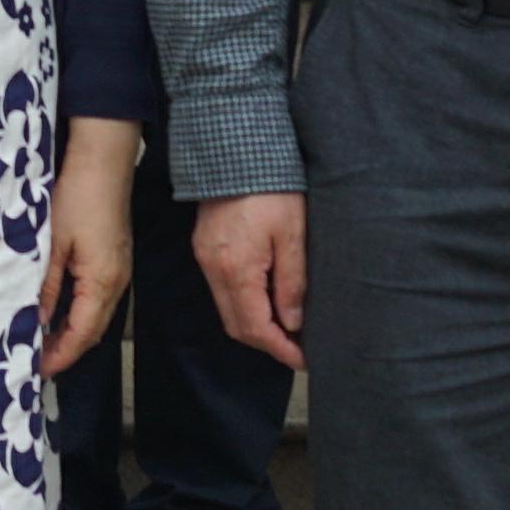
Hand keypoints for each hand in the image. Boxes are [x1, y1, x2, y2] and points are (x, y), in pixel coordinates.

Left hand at [39, 116, 138, 377]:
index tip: (38, 370)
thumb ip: (45, 285)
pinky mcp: (115, 258)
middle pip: (94, 330)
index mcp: (103, 282)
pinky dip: (79, 312)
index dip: (61, 355)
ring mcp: (120, 270)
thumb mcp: (52, 243)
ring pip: (97, 314)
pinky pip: (98, 297)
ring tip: (44, 342)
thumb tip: (37, 320)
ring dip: (73, 331)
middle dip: (67, 349)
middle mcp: (118, 282)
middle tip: (36, 361)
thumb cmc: (77, 196)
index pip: (82, 334)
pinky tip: (59, 310)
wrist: (103, 160)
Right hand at [194, 189, 306, 367]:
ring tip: (287, 328)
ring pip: (228, 310)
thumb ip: (292, 283)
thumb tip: (293, 322)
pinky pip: (222, 291)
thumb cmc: (271, 187)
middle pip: (237, 326)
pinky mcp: (205, 248)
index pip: (255, 327)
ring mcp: (205, 259)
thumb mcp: (292, 234)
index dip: (280, 348)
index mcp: (236, 269)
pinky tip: (267, 301)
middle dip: (267, 342)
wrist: (236, 150)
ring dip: (256, 325)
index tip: (304, 358)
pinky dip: (245, 305)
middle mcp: (213, 270)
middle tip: (297, 348)